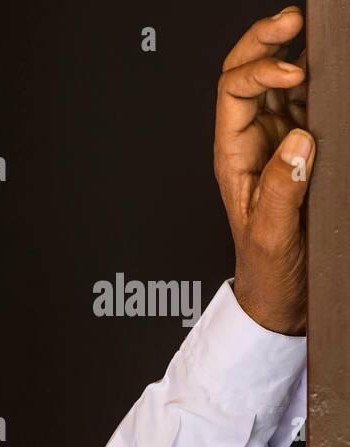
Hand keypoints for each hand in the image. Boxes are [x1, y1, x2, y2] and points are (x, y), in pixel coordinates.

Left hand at [214, 5, 313, 335]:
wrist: (284, 297)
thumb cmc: (269, 271)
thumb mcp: (271, 236)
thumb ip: (280, 191)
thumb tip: (299, 140)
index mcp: (233, 155)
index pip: (233, 93)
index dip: (258, 69)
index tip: (294, 71)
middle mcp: (253, 140)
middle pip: (247, 73)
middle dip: (265, 39)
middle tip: (294, 17)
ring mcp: (280, 140)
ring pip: (280, 79)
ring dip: (294, 48)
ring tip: (314, 23)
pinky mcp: (307, 148)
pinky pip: (312, 101)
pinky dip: (323, 75)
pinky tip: (335, 63)